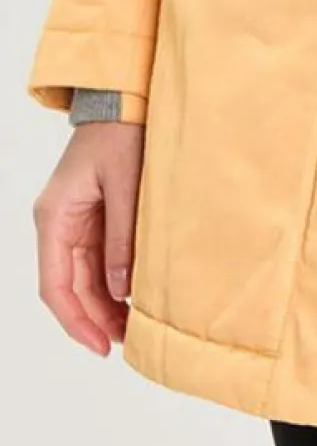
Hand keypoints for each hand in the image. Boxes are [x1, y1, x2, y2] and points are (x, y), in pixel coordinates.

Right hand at [33, 122, 143, 355]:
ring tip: (132, 329)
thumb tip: (120, 291)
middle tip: (127, 344)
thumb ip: (123, 238)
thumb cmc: (122, 133)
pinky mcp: (92, 216)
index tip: (101, 346)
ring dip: (103, 305)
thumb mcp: (127, 186)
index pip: (56, 285)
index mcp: (55, 218)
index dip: (76, 321)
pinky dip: (110, 283)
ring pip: (82, 278)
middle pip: (69, 287)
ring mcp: (73, 221)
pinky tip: (132, 299)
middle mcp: (58, 224)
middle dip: (95, 319)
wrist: (124, 100)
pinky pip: (95, 260)